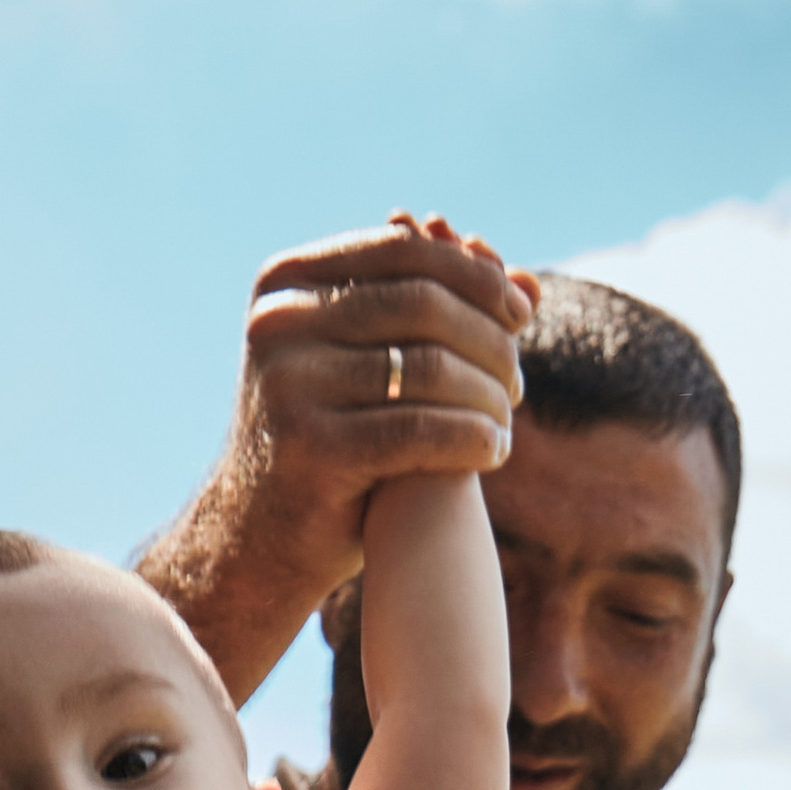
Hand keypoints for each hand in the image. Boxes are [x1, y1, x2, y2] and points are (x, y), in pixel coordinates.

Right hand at [235, 212, 535, 585]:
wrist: (258, 535)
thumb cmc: (330, 436)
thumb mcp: (372, 363)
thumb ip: (441, 316)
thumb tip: (532, 286)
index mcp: (285, 284)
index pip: (404, 253)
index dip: (475, 278)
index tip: (520, 314)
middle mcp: (278, 324)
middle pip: (423, 304)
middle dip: (489, 342)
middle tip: (515, 383)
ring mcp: (288, 384)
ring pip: (431, 368)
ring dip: (488, 396)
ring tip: (504, 421)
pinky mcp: (312, 448)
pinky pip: (424, 430)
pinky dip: (474, 438)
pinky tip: (493, 452)